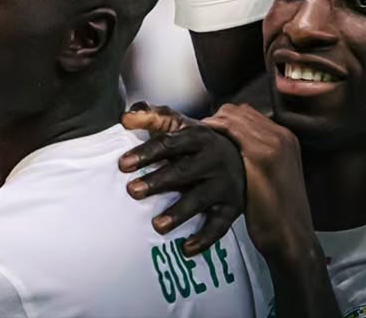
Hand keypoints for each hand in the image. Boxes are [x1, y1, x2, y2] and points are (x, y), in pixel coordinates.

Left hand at [120, 103, 244, 255]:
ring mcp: (224, 185)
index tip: (123, 164)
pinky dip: (204, 238)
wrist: (242, 156)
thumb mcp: (178, 124)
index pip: (169, 144)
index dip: (146, 153)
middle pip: (183, 171)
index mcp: (197, 136)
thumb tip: (124, 118)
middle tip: (133, 191)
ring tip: (157, 225)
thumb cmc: (198, 142)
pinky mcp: (232, 208)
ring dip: (178, 212)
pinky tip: (186, 248)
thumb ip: (151, 118)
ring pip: (200, 199)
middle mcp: (212, 159)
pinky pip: (219, 226)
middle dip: (158, 181)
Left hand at [203, 103, 310, 261]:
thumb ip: (260, 158)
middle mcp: (280, 136)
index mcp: (286, 139)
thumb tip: (235, 151)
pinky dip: (211, 130)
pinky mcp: (261, 156)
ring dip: (210, 123)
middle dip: (214, 118)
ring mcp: (272, 144)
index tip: (208, 129)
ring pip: (231, 116)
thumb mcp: (274, 179)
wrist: (293, 239)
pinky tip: (199, 141)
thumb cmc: (279, 215)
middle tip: (195, 132)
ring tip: (192, 136)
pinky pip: (229, 129)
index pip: (247, 114)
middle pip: (238, 111)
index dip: (224, 119)